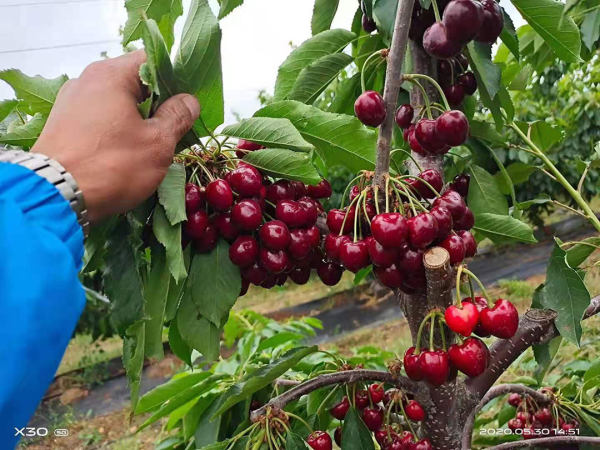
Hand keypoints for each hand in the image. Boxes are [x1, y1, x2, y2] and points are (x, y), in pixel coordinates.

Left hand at [32, 50, 199, 221]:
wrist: (55, 196)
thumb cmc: (111, 165)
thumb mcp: (158, 142)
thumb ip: (178, 116)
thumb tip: (189, 101)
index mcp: (111, 75)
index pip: (152, 60)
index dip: (175, 79)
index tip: (186, 104)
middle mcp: (86, 80)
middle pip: (133, 82)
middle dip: (157, 104)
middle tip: (175, 130)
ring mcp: (70, 102)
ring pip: (117, 103)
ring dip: (138, 120)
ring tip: (152, 147)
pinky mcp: (63, 125)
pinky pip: (99, 119)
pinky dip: (116, 131)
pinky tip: (125, 154)